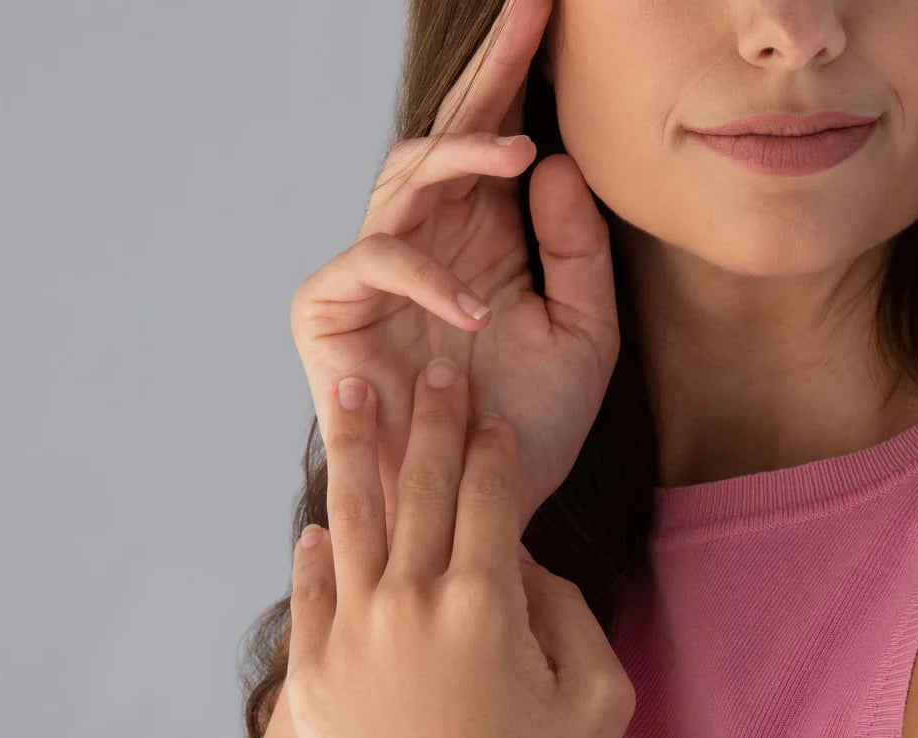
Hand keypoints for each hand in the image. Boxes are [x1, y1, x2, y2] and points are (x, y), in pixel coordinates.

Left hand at [282, 359, 635, 737]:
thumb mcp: (601, 698)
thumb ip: (569, 612)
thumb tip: (522, 566)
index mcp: (487, 601)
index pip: (489, 496)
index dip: (494, 449)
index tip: (493, 419)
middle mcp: (411, 603)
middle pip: (420, 488)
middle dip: (431, 421)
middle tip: (433, 371)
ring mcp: (352, 639)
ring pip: (354, 522)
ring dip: (356, 450)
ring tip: (352, 392)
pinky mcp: (315, 681)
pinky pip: (312, 595)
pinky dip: (316, 552)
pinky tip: (318, 526)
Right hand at [289, 0, 618, 537]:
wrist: (485, 508)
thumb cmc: (532, 429)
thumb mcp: (585, 338)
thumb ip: (577, 253)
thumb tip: (552, 161)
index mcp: (486, 240)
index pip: (499, 141)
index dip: (518, 74)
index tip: (554, 8)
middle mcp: (430, 243)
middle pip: (446, 134)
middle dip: (488, 74)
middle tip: (531, 11)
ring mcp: (377, 274)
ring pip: (402, 179)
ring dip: (459, 157)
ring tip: (519, 155)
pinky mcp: (332, 312)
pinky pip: (368, 262)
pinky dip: (421, 276)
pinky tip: (475, 308)